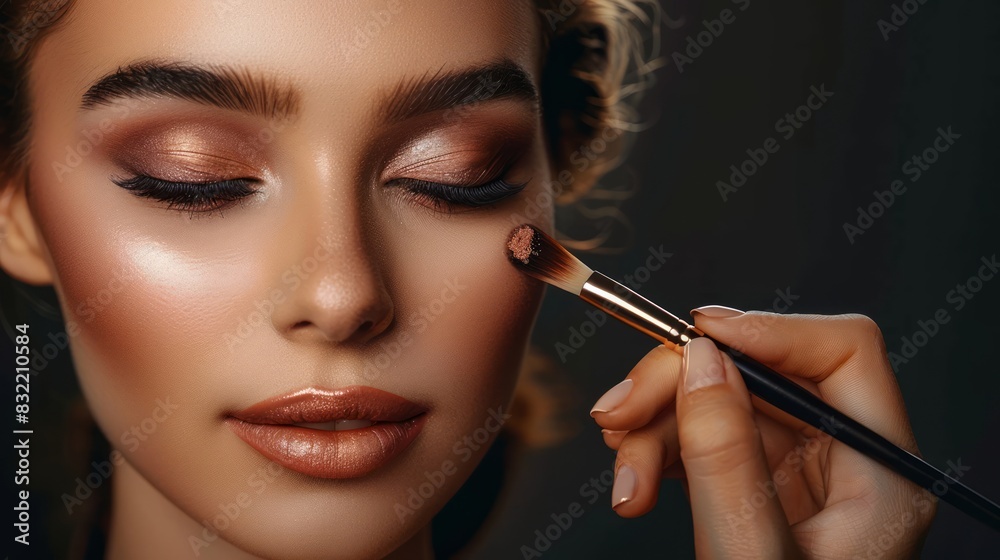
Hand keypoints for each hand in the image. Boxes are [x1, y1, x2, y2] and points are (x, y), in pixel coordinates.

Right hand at [590, 307, 937, 557]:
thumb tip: (698, 362)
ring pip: (719, 402)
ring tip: (621, 476)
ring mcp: (798, 474)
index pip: (843, 352)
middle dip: (679, 386)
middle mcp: (844, 462)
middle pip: (761, 373)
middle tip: (616, 411)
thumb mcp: (751, 557)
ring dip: (654, 426)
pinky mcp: (756, 485)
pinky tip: (633, 487)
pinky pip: (701, 438)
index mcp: (880, 475)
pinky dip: (657, 452)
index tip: (693, 337)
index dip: (768, 330)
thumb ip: (725, 458)